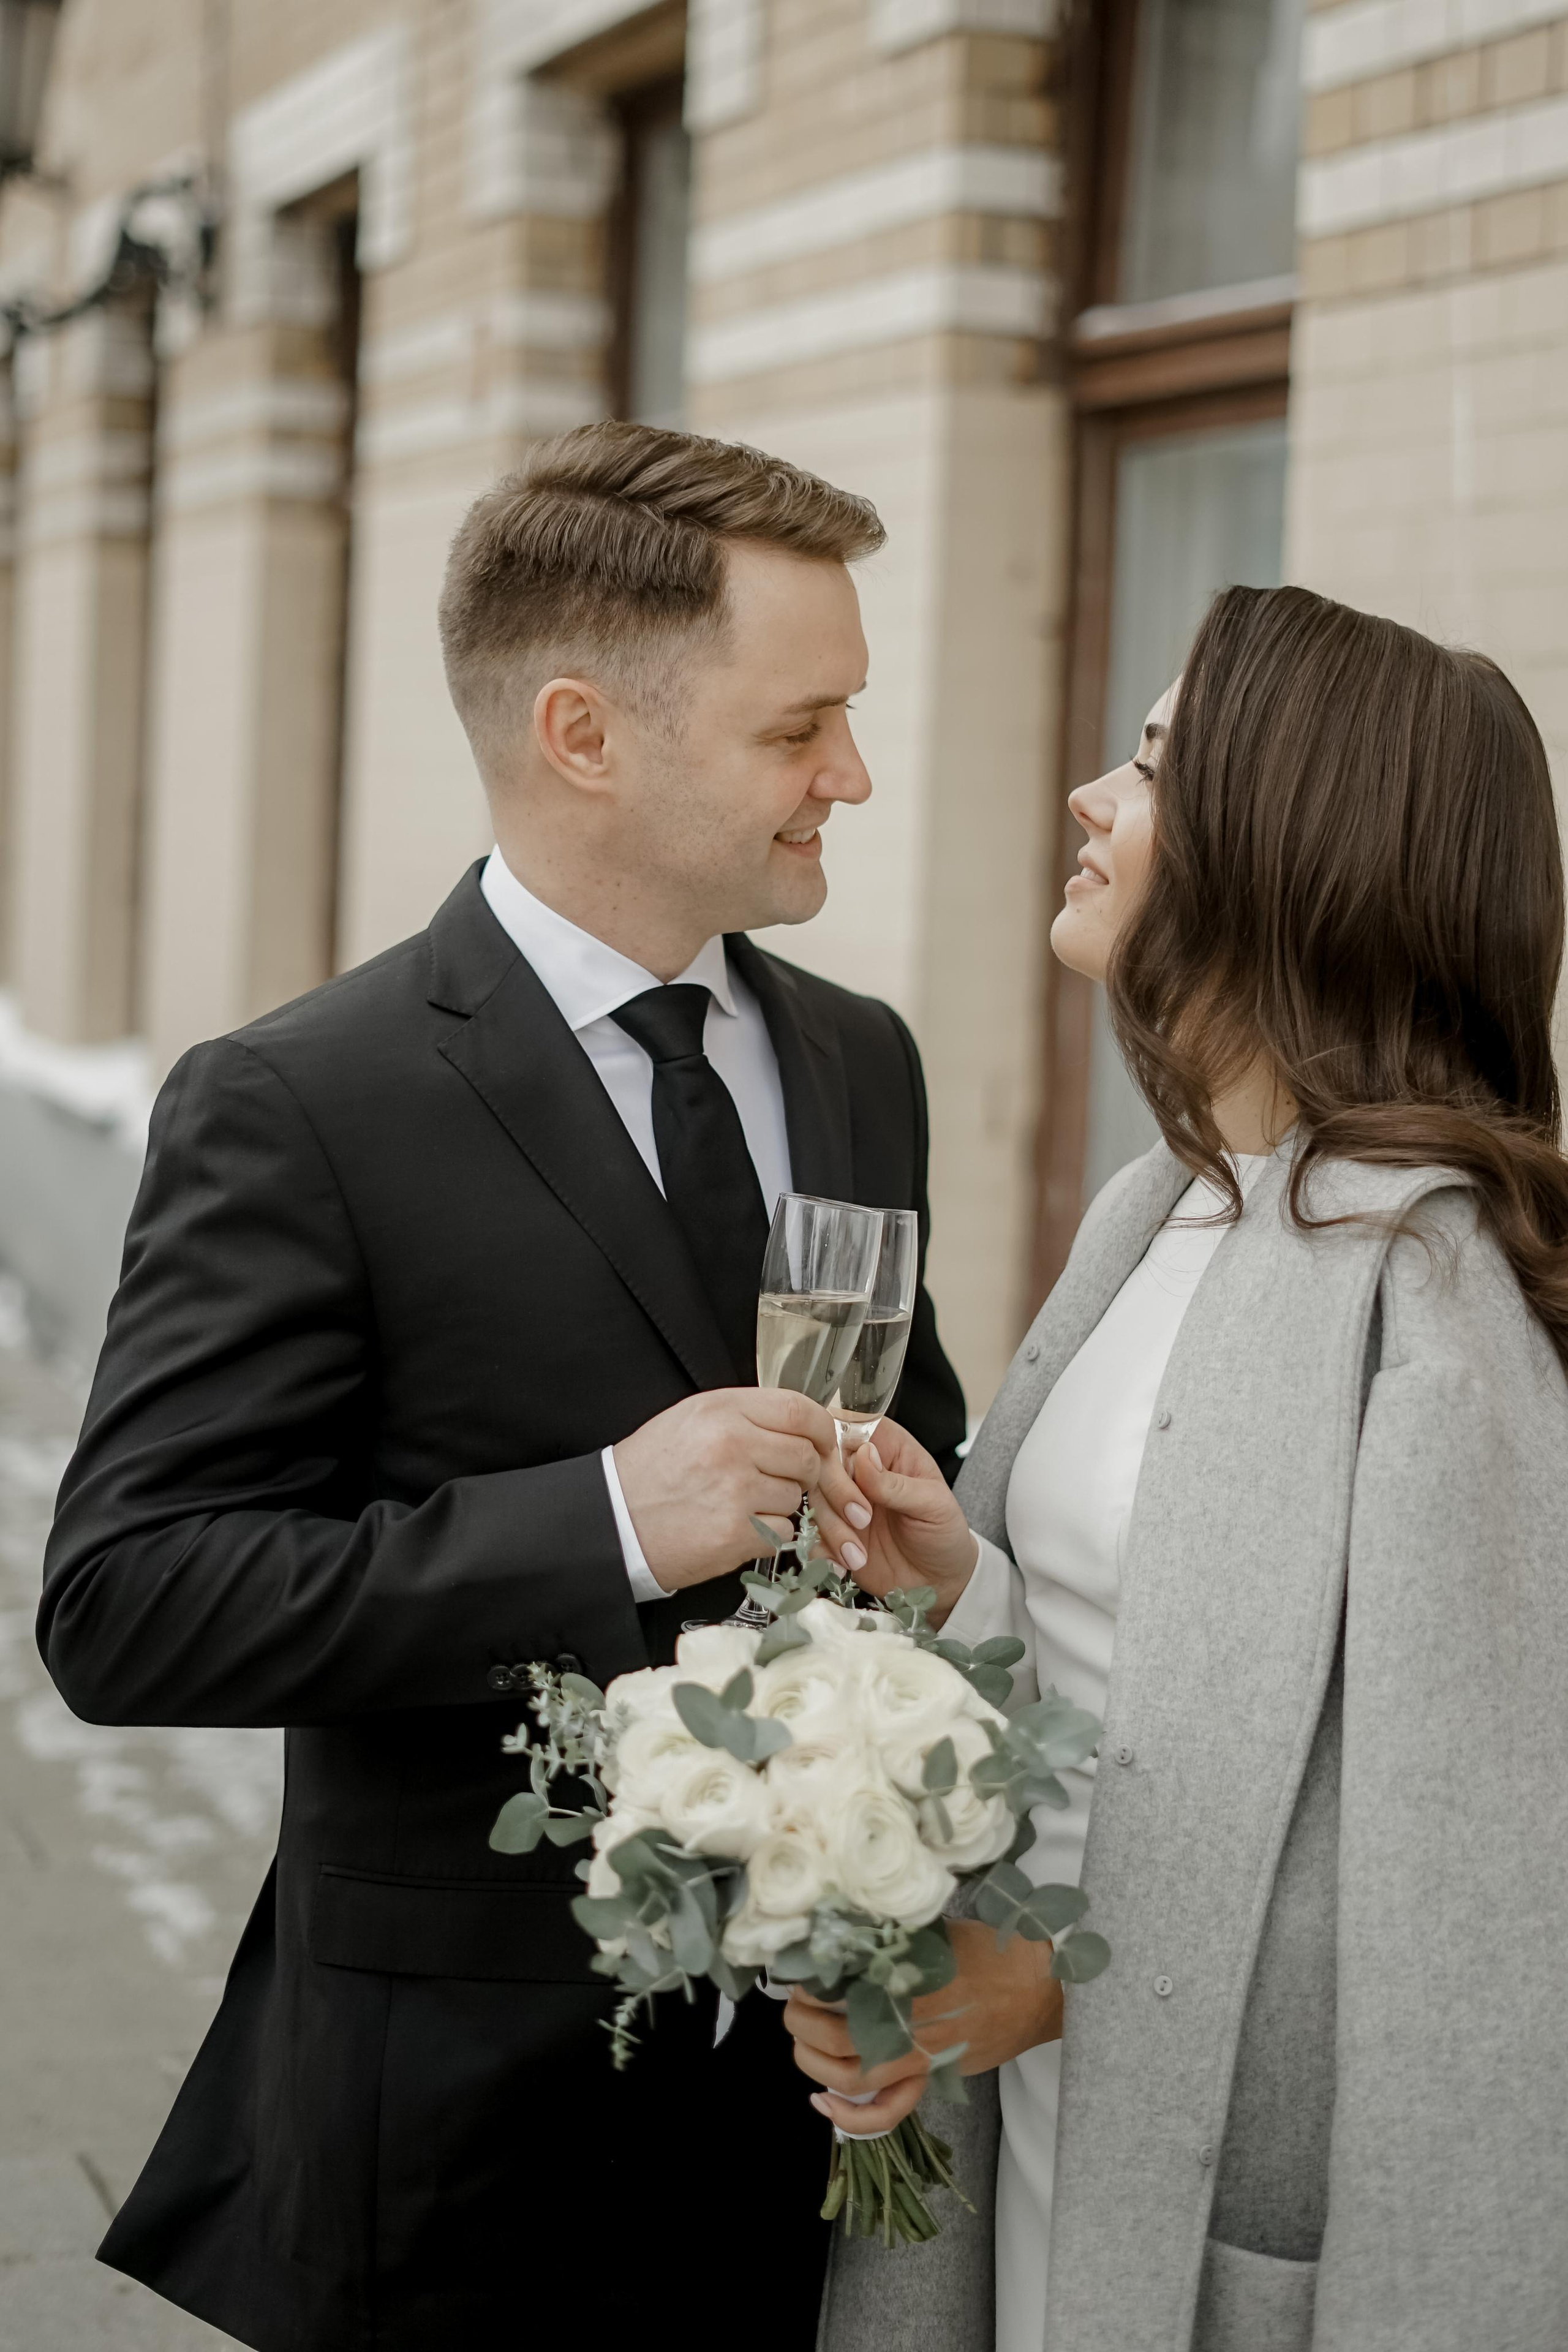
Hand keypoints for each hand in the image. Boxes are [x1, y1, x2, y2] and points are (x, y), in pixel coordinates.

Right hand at [613, 1388, 839, 1592]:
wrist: (613, 1521)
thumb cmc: (649, 1473)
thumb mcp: (690, 1420)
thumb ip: (746, 1416)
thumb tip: (801, 1424)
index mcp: (721, 1410)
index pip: (799, 1411)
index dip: (822, 1429)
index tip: (824, 1442)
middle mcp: (731, 1444)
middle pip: (807, 1455)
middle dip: (803, 1472)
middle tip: (778, 1479)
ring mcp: (735, 1490)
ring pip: (796, 1496)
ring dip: (780, 1504)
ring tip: (740, 1503)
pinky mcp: (736, 1532)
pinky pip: (782, 1531)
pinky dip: (767, 1534)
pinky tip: (736, 1527)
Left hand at [783, 1919, 1062, 2135]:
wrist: (1038, 1988)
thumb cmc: (988, 1948)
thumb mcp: (933, 1930)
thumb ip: (888, 1937)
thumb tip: (840, 1937)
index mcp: (903, 1980)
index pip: (833, 1989)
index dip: (805, 1984)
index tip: (797, 1972)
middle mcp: (906, 2024)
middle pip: (829, 2036)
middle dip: (799, 2021)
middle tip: (796, 2003)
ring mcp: (918, 2057)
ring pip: (846, 2077)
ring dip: (812, 2061)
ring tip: (804, 2039)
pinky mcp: (930, 2077)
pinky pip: (885, 2112)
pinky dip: (849, 2117)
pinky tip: (823, 2101)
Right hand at [813, 1419, 977, 1626]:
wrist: (938, 1581)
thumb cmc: (944, 1532)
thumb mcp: (932, 1504)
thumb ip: (896, 1482)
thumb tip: (863, 1455)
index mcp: (888, 1447)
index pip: (849, 1426)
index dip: (838, 1445)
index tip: (849, 1472)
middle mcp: (860, 1470)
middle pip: (823, 1462)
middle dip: (837, 1494)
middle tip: (863, 1520)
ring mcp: (844, 1501)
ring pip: (815, 1499)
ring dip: (833, 1530)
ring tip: (858, 1554)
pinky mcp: (834, 1531)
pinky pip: (812, 1534)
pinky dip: (823, 1551)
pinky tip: (844, 1565)